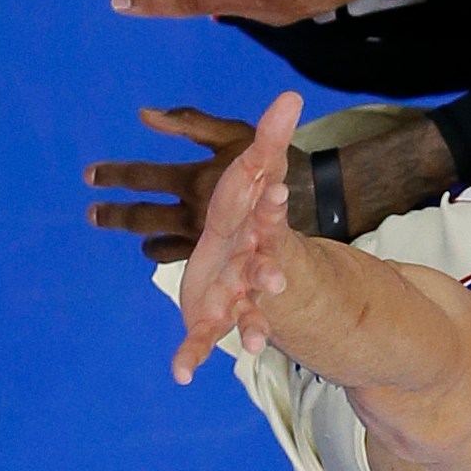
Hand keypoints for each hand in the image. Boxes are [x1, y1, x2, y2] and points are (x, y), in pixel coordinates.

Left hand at [87, 106, 308, 262]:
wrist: (313, 206)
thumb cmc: (271, 167)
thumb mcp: (235, 136)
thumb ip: (189, 124)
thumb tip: (143, 113)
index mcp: (197, 181)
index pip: (143, 176)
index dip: (113, 174)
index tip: (89, 174)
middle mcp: (196, 216)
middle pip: (141, 217)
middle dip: (113, 214)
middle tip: (91, 212)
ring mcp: (204, 245)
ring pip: (158, 246)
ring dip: (142, 238)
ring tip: (132, 235)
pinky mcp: (216, 268)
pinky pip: (181, 264)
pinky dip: (166, 261)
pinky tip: (159, 255)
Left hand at [171, 91, 302, 383]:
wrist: (248, 259)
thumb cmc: (248, 211)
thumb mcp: (256, 170)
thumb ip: (270, 137)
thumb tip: (291, 95)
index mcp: (259, 227)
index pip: (270, 215)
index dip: (272, 207)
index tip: (276, 196)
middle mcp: (255, 263)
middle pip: (267, 270)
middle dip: (271, 274)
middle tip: (275, 279)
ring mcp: (239, 295)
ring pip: (250, 313)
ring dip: (252, 327)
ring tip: (252, 345)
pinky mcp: (216, 316)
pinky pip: (204, 338)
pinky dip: (190, 355)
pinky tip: (179, 374)